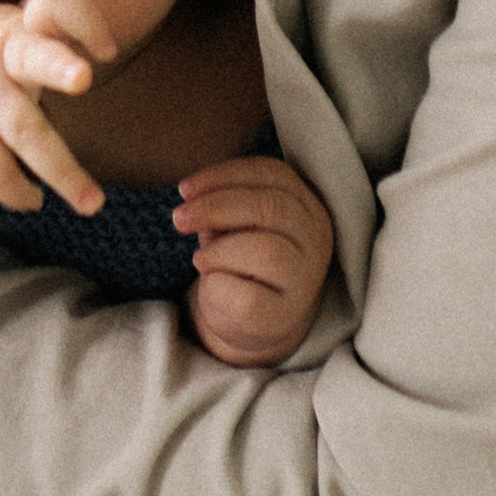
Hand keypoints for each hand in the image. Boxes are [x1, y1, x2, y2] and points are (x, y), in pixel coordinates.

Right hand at [0, 0, 120, 217]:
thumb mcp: (9, 26)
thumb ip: (51, 33)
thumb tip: (114, 50)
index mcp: (23, 25)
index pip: (56, 5)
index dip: (83, 20)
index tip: (109, 49)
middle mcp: (5, 57)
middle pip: (35, 59)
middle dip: (58, 67)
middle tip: (84, 78)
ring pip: (25, 133)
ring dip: (62, 171)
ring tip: (93, 204)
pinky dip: (16, 191)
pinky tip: (35, 201)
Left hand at [176, 156, 336, 364]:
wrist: (255, 321)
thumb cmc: (243, 260)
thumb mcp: (236, 223)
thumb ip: (224, 203)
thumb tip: (192, 195)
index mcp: (306, 205)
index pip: (273, 174)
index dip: (225, 175)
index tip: (185, 188)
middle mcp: (315, 239)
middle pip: (271, 207)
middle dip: (216, 207)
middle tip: (179, 218)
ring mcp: (305, 279)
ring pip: (266, 251)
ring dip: (220, 250)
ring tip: (201, 258)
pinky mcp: (284, 315)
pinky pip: (249, 297)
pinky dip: (218, 284)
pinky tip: (211, 283)